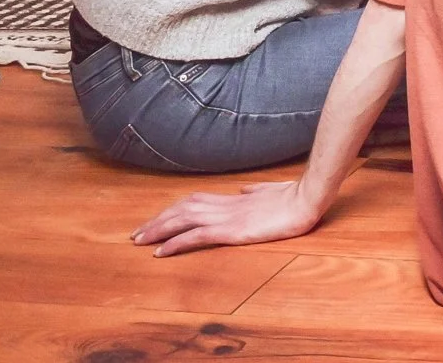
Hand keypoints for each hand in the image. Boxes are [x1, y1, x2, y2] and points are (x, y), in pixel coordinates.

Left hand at [131, 180, 322, 256]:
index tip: (157, 218)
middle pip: (181, 209)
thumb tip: (244, 190)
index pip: (195, 201)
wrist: (307, 198)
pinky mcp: (232, 230)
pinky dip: (176, 243)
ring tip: (139, 240)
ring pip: (183, 220)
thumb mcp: (270, 192)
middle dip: (157, 221)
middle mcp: (225, 205)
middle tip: (136, 233)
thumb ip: (255, 192)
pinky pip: (196, 236)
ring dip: (159, 229)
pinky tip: (161, 251)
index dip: (173, 209)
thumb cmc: (293, 196)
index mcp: (234, 198)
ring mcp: (227, 217)